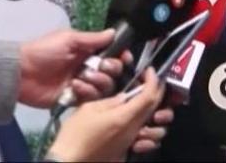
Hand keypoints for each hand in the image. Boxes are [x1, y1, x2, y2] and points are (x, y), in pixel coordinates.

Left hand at [17, 28, 129, 107]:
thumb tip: (114, 32)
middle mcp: (89, 68)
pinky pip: (90, 99)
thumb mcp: (68, 39)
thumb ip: (93, 39)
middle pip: (113, 73)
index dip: (121, 57)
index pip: (113, 55)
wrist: (20, 73)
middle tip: (97, 68)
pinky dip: (85, 93)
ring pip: (104, 88)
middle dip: (109, 70)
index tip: (124, 58)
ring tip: (79, 78)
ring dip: (95, 82)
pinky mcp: (75, 99)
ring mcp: (82, 84)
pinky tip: (73, 87)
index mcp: (88, 52)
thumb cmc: (43, 51)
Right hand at [48, 67, 165, 161]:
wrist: (69, 160)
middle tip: (150, 81)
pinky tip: (139, 125)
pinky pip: (144, 138)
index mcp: (124, 117)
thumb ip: (111, 101)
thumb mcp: (89, 109)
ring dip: (154, 111)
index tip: (150, 71)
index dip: (153, 81)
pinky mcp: (126, 151)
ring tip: (144, 103)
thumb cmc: (75, 135)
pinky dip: (146, 128)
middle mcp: (132, 131)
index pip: (149, 96)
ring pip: (153, 125)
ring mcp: (130, 142)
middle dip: (156, 91)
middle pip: (154, 109)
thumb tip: (124, 97)